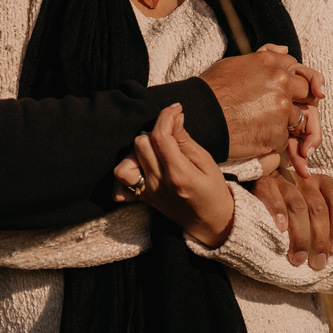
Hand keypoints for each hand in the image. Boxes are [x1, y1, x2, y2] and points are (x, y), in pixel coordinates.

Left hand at [112, 104, 234, 247]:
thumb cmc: (213, 189)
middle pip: (140, 144)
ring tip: (153, 152)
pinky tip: (140, 168)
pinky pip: (119, 187)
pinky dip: (126, 174)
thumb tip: (173, 117)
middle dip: (154, 132)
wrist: (211, 222)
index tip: (175, 109)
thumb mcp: (207, 162)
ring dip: (136, 152)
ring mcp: (148, 194)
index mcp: (179, 175)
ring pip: (124, 164)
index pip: (160, 137)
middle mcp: (159, 185)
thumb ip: (185, 140)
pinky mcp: (142, 199)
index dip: (165, 117)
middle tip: (169, 133)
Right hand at [198, 44, 324, 162]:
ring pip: (301, 117)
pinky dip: (274, 141)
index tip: (288, 87)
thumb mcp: (235, 63)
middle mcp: (281, 83)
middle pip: (308, 90)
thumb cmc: (212, 89)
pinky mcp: (278, 134)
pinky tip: (257, 138)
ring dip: (288, 123)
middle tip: (285, 108)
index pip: (296, 66)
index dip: (292, 77)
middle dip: (301, 99)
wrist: (200, 115)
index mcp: (270, 63)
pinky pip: (285, 139)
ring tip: (266, 126)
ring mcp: (282, 109)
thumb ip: (264, 57)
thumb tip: (285, 49)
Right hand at [250, 171, 332, 269]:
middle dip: (320, 239)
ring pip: (298, 206)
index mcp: (321, 182)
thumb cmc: (288, 204)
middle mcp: (305, 179)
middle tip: (317, 262)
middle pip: (318, 208)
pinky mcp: (264, 182)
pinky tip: (281, 230)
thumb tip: (329, 251)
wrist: (253, 183)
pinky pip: (274, 198)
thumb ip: (319, 222)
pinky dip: (279, 213)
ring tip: (299, 257)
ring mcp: (284, 179)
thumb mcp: (309, 207)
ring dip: (301, 236)